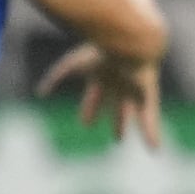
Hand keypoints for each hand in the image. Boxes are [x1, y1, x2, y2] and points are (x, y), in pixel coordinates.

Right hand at [38, 44, 164, 146]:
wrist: (128, 45)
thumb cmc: (99, 53)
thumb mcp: (72, 66)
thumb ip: (55, 78)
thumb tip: (40, 93)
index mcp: (103, 75)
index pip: (95, 97)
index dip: (90, 110)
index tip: (85, 125)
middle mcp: (120, 83)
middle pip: (118, 107)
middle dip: (117, 122)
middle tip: (118, 139)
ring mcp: (135, 88)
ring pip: (135, 112)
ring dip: (131, 126)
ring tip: (130, 142)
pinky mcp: (148, 94)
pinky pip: (150, 118)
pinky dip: (151, 133)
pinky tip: (154, 148)